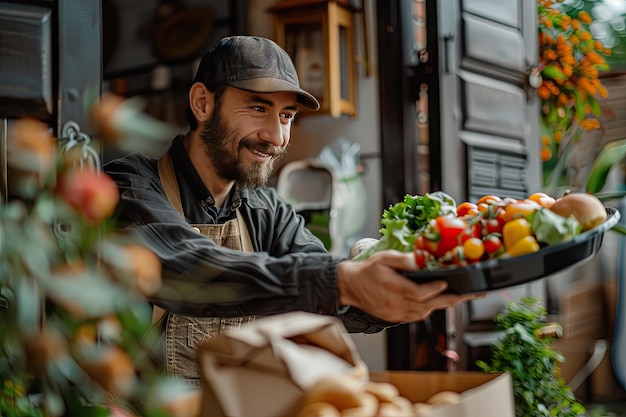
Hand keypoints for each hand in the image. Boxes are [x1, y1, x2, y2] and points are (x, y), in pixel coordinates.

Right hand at [336, 250, 480, 322]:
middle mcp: (398, 305)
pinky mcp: (395, 318)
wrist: (349, 286)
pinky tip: (435, 302)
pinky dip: (428, 310)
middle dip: (452, 299)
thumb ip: (403, 259)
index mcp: (396, 289)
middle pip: (430, 305)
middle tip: (469, 295)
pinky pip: (417, 316)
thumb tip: (421, 258)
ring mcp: (397, 314)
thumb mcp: (384, 258)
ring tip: (457, 297)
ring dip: (441, 305)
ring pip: (425, 313)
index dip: (437, 288)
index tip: (447, 281)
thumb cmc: (366, 270)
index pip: (423, 293)